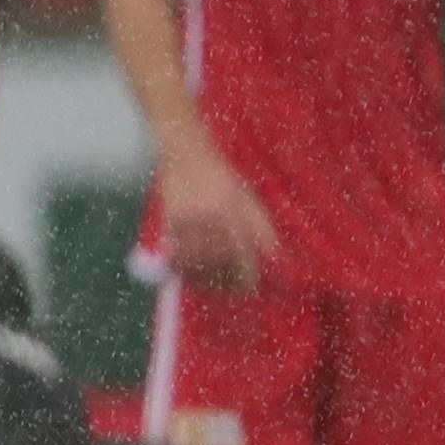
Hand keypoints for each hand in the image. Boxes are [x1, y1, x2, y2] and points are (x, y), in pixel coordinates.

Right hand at [155, 142, 278, 291]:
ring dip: (201, 277)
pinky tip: (185, 271)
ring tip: (207, 285)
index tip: (248, 288)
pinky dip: (181, 265)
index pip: (244, 254)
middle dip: (224, 281)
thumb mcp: (248, 198)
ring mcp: (190, 217)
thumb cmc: (221, 177)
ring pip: (196, 260)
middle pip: (219, 261)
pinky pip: (177, 250)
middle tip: (228, 291)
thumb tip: (274, 257)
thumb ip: (262, 227)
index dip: (247, 276)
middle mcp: (214, 216)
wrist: (186, 153)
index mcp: (237, 211)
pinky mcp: (170, 218)